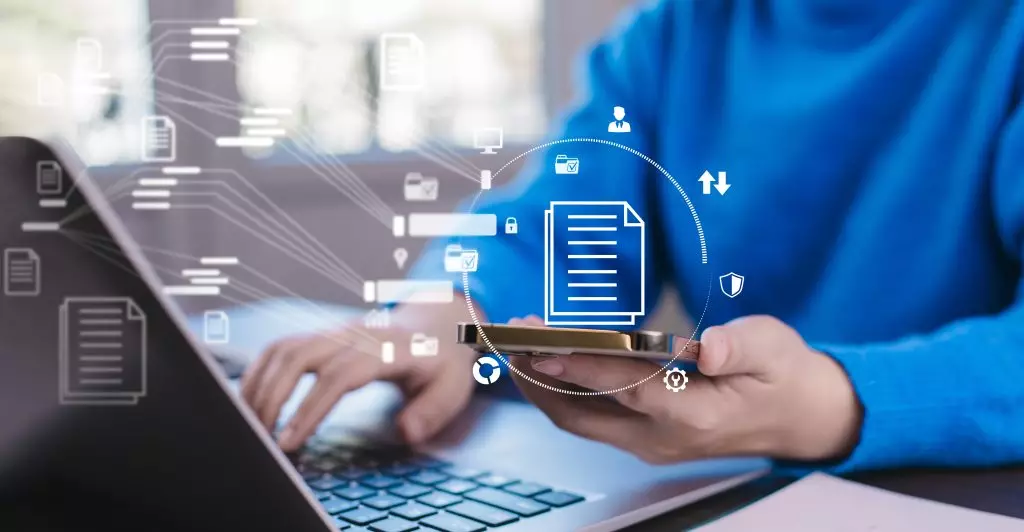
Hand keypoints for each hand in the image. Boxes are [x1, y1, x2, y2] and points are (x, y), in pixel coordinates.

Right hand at [241, 299, 479, 450]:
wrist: (439, 324)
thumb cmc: (443, 362)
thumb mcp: (454, 387)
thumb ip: (432, 411)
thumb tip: (406, 431)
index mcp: (388, 348)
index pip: (339, 375)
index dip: (310, 409)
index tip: (289, 442)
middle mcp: (356, 335)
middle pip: (300, 355)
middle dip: (273, 398)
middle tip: (262, 439)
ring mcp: (337, 332)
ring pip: (285, 348)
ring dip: (260, 385)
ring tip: (251, 424)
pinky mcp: (324, 336)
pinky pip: (282, 347)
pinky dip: (260, 372)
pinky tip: (252, 400)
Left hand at [506, 315, 861, 463]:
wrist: (801, 418)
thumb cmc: (785, 376)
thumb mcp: (775, 348)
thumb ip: (740, 346)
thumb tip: (710, 346)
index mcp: (694, 415)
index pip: (625, 388)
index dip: (580, 368)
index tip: (540, 347)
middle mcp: (662, 437)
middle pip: (583, 414)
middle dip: (540, 377)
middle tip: (509, 339)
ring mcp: (649, 442)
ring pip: (578, 420)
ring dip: (542, 387)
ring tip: (513, 349)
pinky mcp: (643, 437)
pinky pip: (588, 419)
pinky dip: (559, 393)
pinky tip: (543, 366)